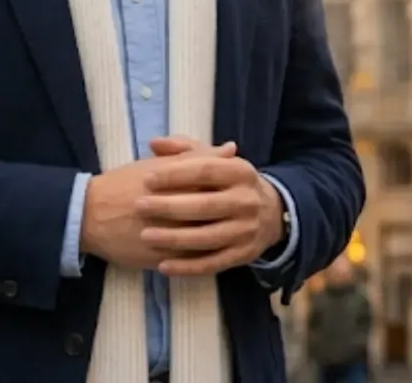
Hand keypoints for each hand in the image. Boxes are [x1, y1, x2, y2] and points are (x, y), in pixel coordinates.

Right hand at [79, 140, 237, 270]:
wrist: (90, 214)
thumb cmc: (125, 183)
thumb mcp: (161, 162)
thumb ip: (198, 155)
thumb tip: (232, 149)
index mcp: (178, 184)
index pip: (218, 185)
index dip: (230, 187)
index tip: (233, 187)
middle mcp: (175, 212)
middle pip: (215, 214)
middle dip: (227, 213)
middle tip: (233, 211)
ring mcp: (168, 238)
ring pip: (205, 240)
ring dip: (219, 236)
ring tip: (224, 230)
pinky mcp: (160, 259)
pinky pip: (189, 261)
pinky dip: (202, 256)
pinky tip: (208, 249)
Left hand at [133, 141, 285, 277]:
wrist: (271, 214)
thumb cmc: (230, 184)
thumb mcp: (216, 162)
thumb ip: (185, 150)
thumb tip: (154, 144)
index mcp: (241, 172)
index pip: (205, 170)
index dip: (175, 174)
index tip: (148, 178)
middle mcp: (247, 201)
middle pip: (204, 205)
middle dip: (169, 206)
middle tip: (139, 206)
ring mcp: (246, 230)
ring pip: (206, 238)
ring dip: (174, 239)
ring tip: (145, 236)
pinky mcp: (243, 255)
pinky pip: (212, 264)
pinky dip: (187, 267)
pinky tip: (162, 266)